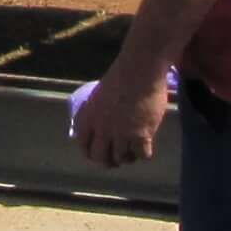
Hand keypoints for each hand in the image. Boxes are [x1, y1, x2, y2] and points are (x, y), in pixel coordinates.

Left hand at [71, 45, 173, 169]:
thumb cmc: (121, 76)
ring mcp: (122, 133)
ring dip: (128, 157)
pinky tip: (146, 146)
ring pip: (122, 159)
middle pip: (101, 158)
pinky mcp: (141, 135)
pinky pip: (142, 155)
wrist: (140, 68)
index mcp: (88, 117)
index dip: (91, 154)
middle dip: (109, 162)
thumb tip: (98, 129)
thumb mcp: (99, 96)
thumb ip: (96, 114)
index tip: (98, 155)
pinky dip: (144, 153)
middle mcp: (102, 129)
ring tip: (133, 151)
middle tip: (117, 159)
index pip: (83, 145)